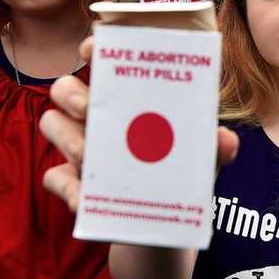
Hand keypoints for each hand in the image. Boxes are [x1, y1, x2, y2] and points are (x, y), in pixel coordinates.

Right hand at [40, 36, 239, 211]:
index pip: (103, 62)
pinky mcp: (70, 184)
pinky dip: (66, 187)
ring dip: (66, 136)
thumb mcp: (201, 163)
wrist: (163, 230)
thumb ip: (214, 149)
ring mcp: (79, 150)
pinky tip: (83, 198)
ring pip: (52, 124)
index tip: (94, 47)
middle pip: (65, 88)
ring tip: (89, 155)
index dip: (94, 48)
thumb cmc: (179, 180)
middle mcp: (98, 118)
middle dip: (72, 93)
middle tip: (89, 108)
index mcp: (127, 101)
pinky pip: (54, 177)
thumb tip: (226, 141)